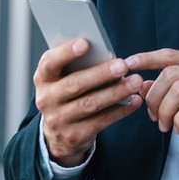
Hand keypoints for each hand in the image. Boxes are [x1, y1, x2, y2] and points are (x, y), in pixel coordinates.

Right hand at [34, 38, 143, 166]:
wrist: (59, 133)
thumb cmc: (68, 94)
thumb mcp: (64, 78)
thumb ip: (78, 66)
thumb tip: (107, 55)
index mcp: (43, 78)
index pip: (50, 63)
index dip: (66, 52)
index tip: (86, 43)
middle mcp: (46, 99)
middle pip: (75, 84)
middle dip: (101, 74)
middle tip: (123, 65)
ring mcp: (58, 120)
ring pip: (90, 104)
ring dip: (116, 92)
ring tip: (135, 81)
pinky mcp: (74, 136)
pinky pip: (101, 121)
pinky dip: (121, 110)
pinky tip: (135, 100)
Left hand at [126, 49, 178, 166]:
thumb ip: (166, 93)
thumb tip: (142, 85)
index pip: (169, 55)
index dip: (146, 58)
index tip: (128, 64)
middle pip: (170, 74)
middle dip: (154, 98)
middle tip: (153, 117)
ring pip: (178, 90)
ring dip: (164, 112)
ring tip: (165, 126)